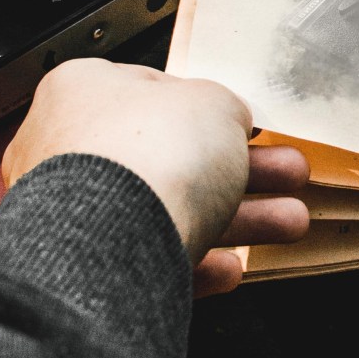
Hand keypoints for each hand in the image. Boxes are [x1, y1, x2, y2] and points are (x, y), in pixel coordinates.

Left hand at [1, 58, 309, 295]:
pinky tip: (232, 267)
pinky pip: (152, 262)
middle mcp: (69, 149)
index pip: (153, 92)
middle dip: (244, 170)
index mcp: (83, 90)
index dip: (208, 109)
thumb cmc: (146, 157)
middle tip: (285, 173)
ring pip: (172, 211)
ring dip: (240, 218)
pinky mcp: (90, 267)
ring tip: (289, 221)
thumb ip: (225, 106)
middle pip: (174, 158)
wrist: (113, 243)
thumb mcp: (214, 103)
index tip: (245, 125)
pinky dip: (197, 263)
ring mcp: (77, 213)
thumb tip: (228, 118)